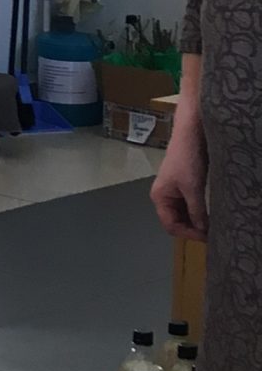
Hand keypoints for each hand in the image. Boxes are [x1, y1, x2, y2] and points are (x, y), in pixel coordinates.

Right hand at [152, 119, 209, 243]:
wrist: (191, 133)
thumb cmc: (187, 159)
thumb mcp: (193, 188)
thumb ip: (197, 210)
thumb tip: (203, 230)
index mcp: (160, 197)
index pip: (170, 225)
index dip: (187, 233)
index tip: (206, 238)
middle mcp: (164, 196)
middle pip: (176, 221)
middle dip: (192, 228)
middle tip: (211, 234)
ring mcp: (174, 190)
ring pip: (184, 213)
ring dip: (196, 220)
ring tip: (212, 225)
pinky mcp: (184, 184)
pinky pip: (189, 204)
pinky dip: (199, 211)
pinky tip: (209, 212)